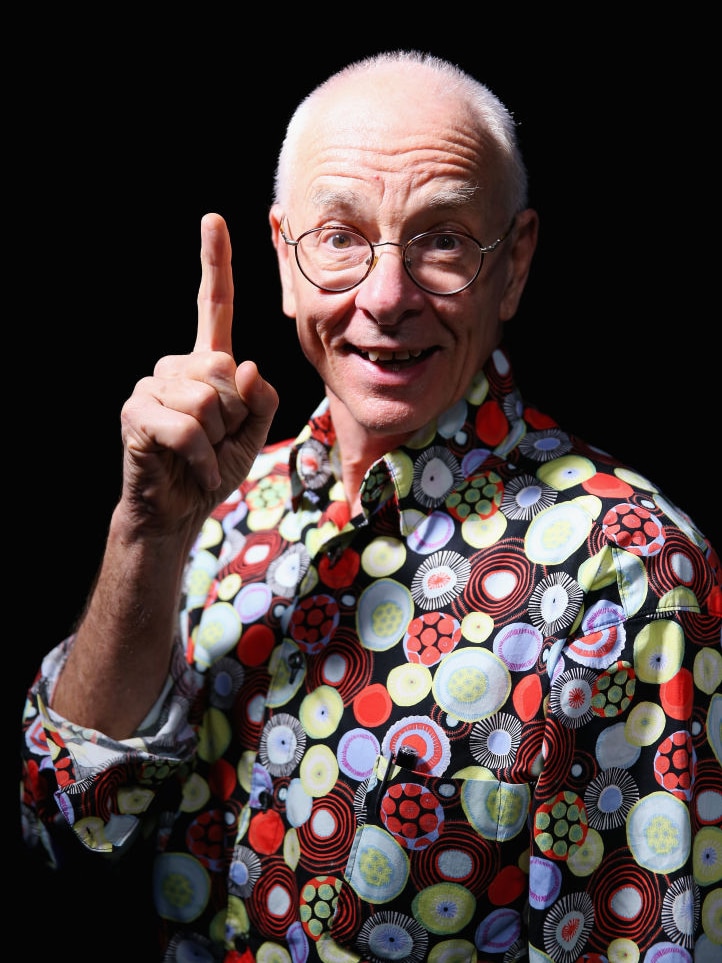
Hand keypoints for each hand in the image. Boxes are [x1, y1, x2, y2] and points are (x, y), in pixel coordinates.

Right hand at [118, 213, 278, 535]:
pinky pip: (189, 429)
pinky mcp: (137, 413)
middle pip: (226, 369)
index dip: (215, 263)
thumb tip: (246, 365)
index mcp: (206, 362)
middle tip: (218, 442)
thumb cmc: (217, 466)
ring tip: (202, 456)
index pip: (212, 305)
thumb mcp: (255, 432)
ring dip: (219, 440)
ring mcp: (152, 386)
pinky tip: (195, 470)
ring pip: (209, 400)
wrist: (180, 509)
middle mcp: (176, 365)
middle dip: (236, 416)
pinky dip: (203, 459)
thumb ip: (262, 398)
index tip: (213, 220)